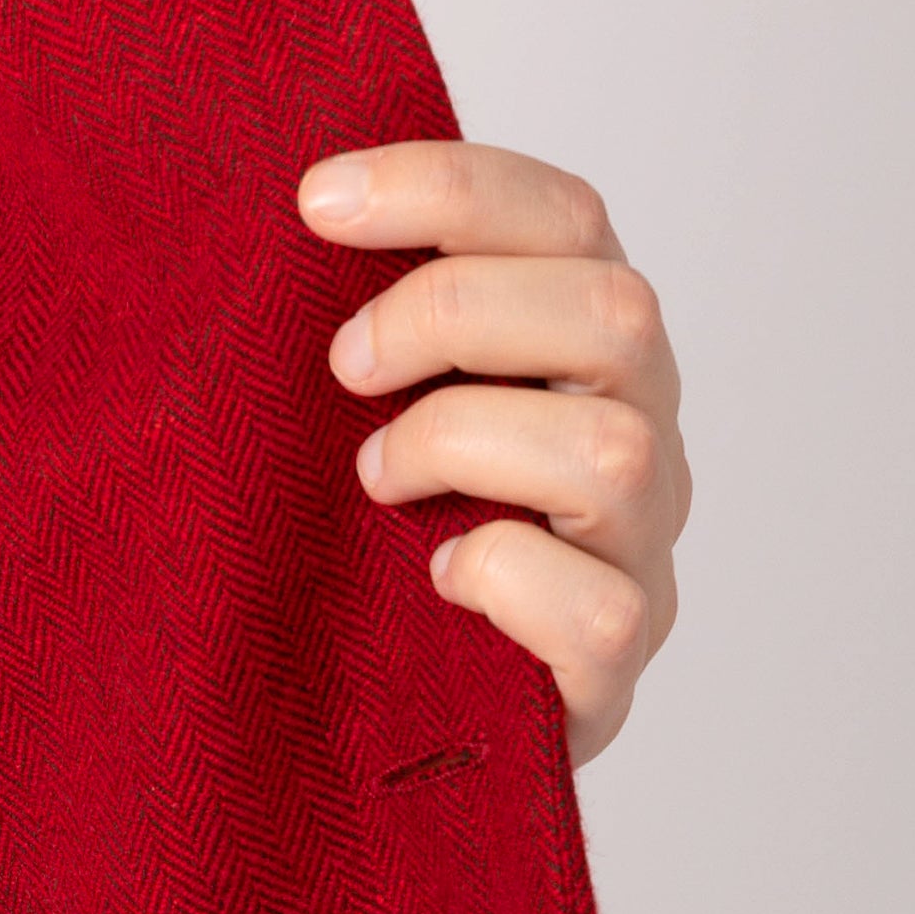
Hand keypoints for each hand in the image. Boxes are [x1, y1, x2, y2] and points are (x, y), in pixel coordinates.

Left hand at [296, 142, 691, 769]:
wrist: (409, 727)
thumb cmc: (380, 546)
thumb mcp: (370, 410)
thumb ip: (371, 326)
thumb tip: (275, 225)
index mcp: (585, 348)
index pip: (566, 218)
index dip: (446, 186)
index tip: (316, 201)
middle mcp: (639, 430)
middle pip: (615, 310)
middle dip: (455, 311)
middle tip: (344, 366)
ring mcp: (638, 549)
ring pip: (610, 450)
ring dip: (461, 442)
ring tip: (373, 480)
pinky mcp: (614, 660)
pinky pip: (596, 605)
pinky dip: (499, 578)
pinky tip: (433, 580)